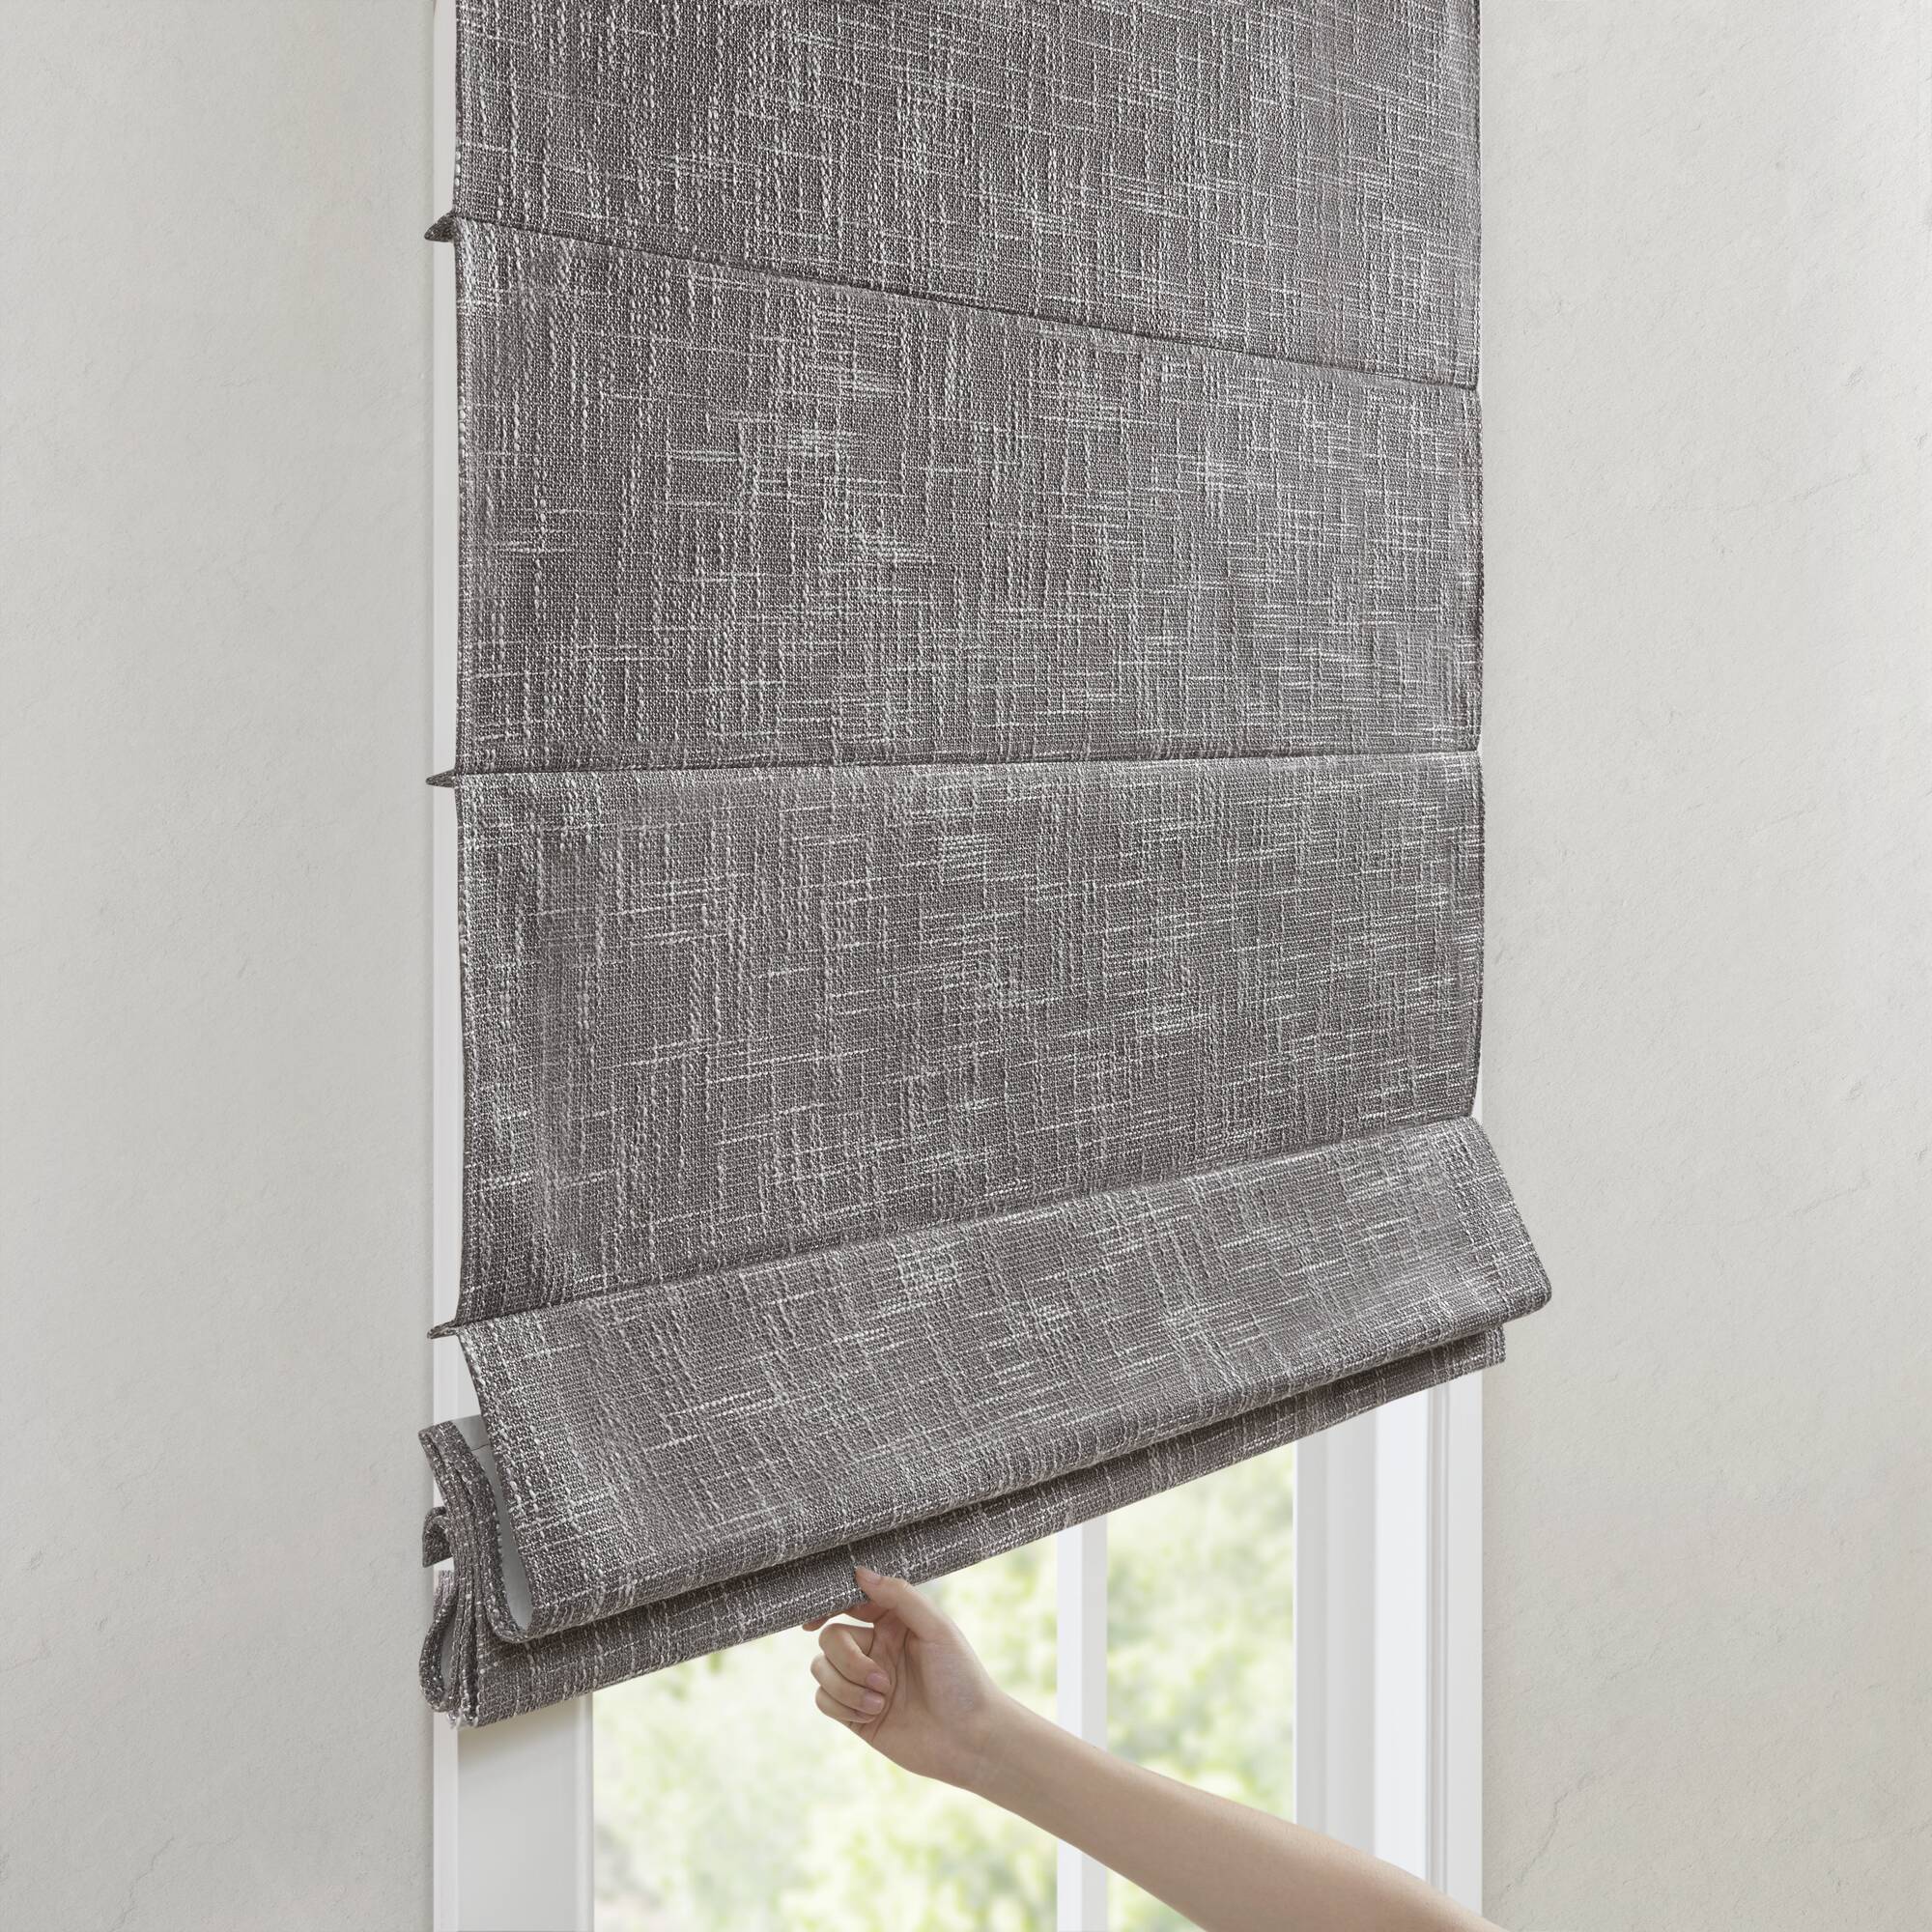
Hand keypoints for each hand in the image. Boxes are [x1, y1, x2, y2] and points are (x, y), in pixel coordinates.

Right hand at [803, 1566, 1012, 1789]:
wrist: (969, 1740)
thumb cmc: (961, 1680)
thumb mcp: (937, 1629)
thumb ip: (899, 1596)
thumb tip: (859, 1572)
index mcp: (894, 1623)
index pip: (850, 1604)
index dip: (826, 1607)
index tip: (811, 1620)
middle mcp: (875, 1648)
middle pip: (830, 1638)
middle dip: (848, 1659)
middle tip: (881, 1679)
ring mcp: (863, 1681)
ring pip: (821, 1669)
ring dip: (847, 1686)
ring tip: (881, 1702)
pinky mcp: (855, 1714)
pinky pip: (823, 1700)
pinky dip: (842, 1706)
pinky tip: (872, 1714)